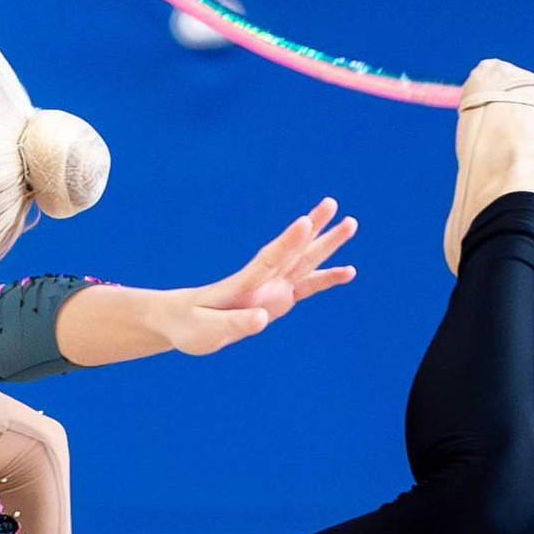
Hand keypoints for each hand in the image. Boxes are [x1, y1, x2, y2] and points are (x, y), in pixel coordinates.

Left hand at [55, 204, 357, 365]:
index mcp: (243, 284)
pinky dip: (327, 278)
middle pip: (292, 251)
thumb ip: (234, 324)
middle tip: (333, 204)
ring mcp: (272, 287)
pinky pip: (307, 287)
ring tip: (351, 223)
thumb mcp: (205, 330)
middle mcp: (262, 280)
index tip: (303, 222)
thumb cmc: (188, 325)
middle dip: (313, 229)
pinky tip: (348, 271)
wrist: (181, 321)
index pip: (269, 259)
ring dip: (326, 244)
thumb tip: (263, 318)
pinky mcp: (277, 299)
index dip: (287, 241)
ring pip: (304, 261)